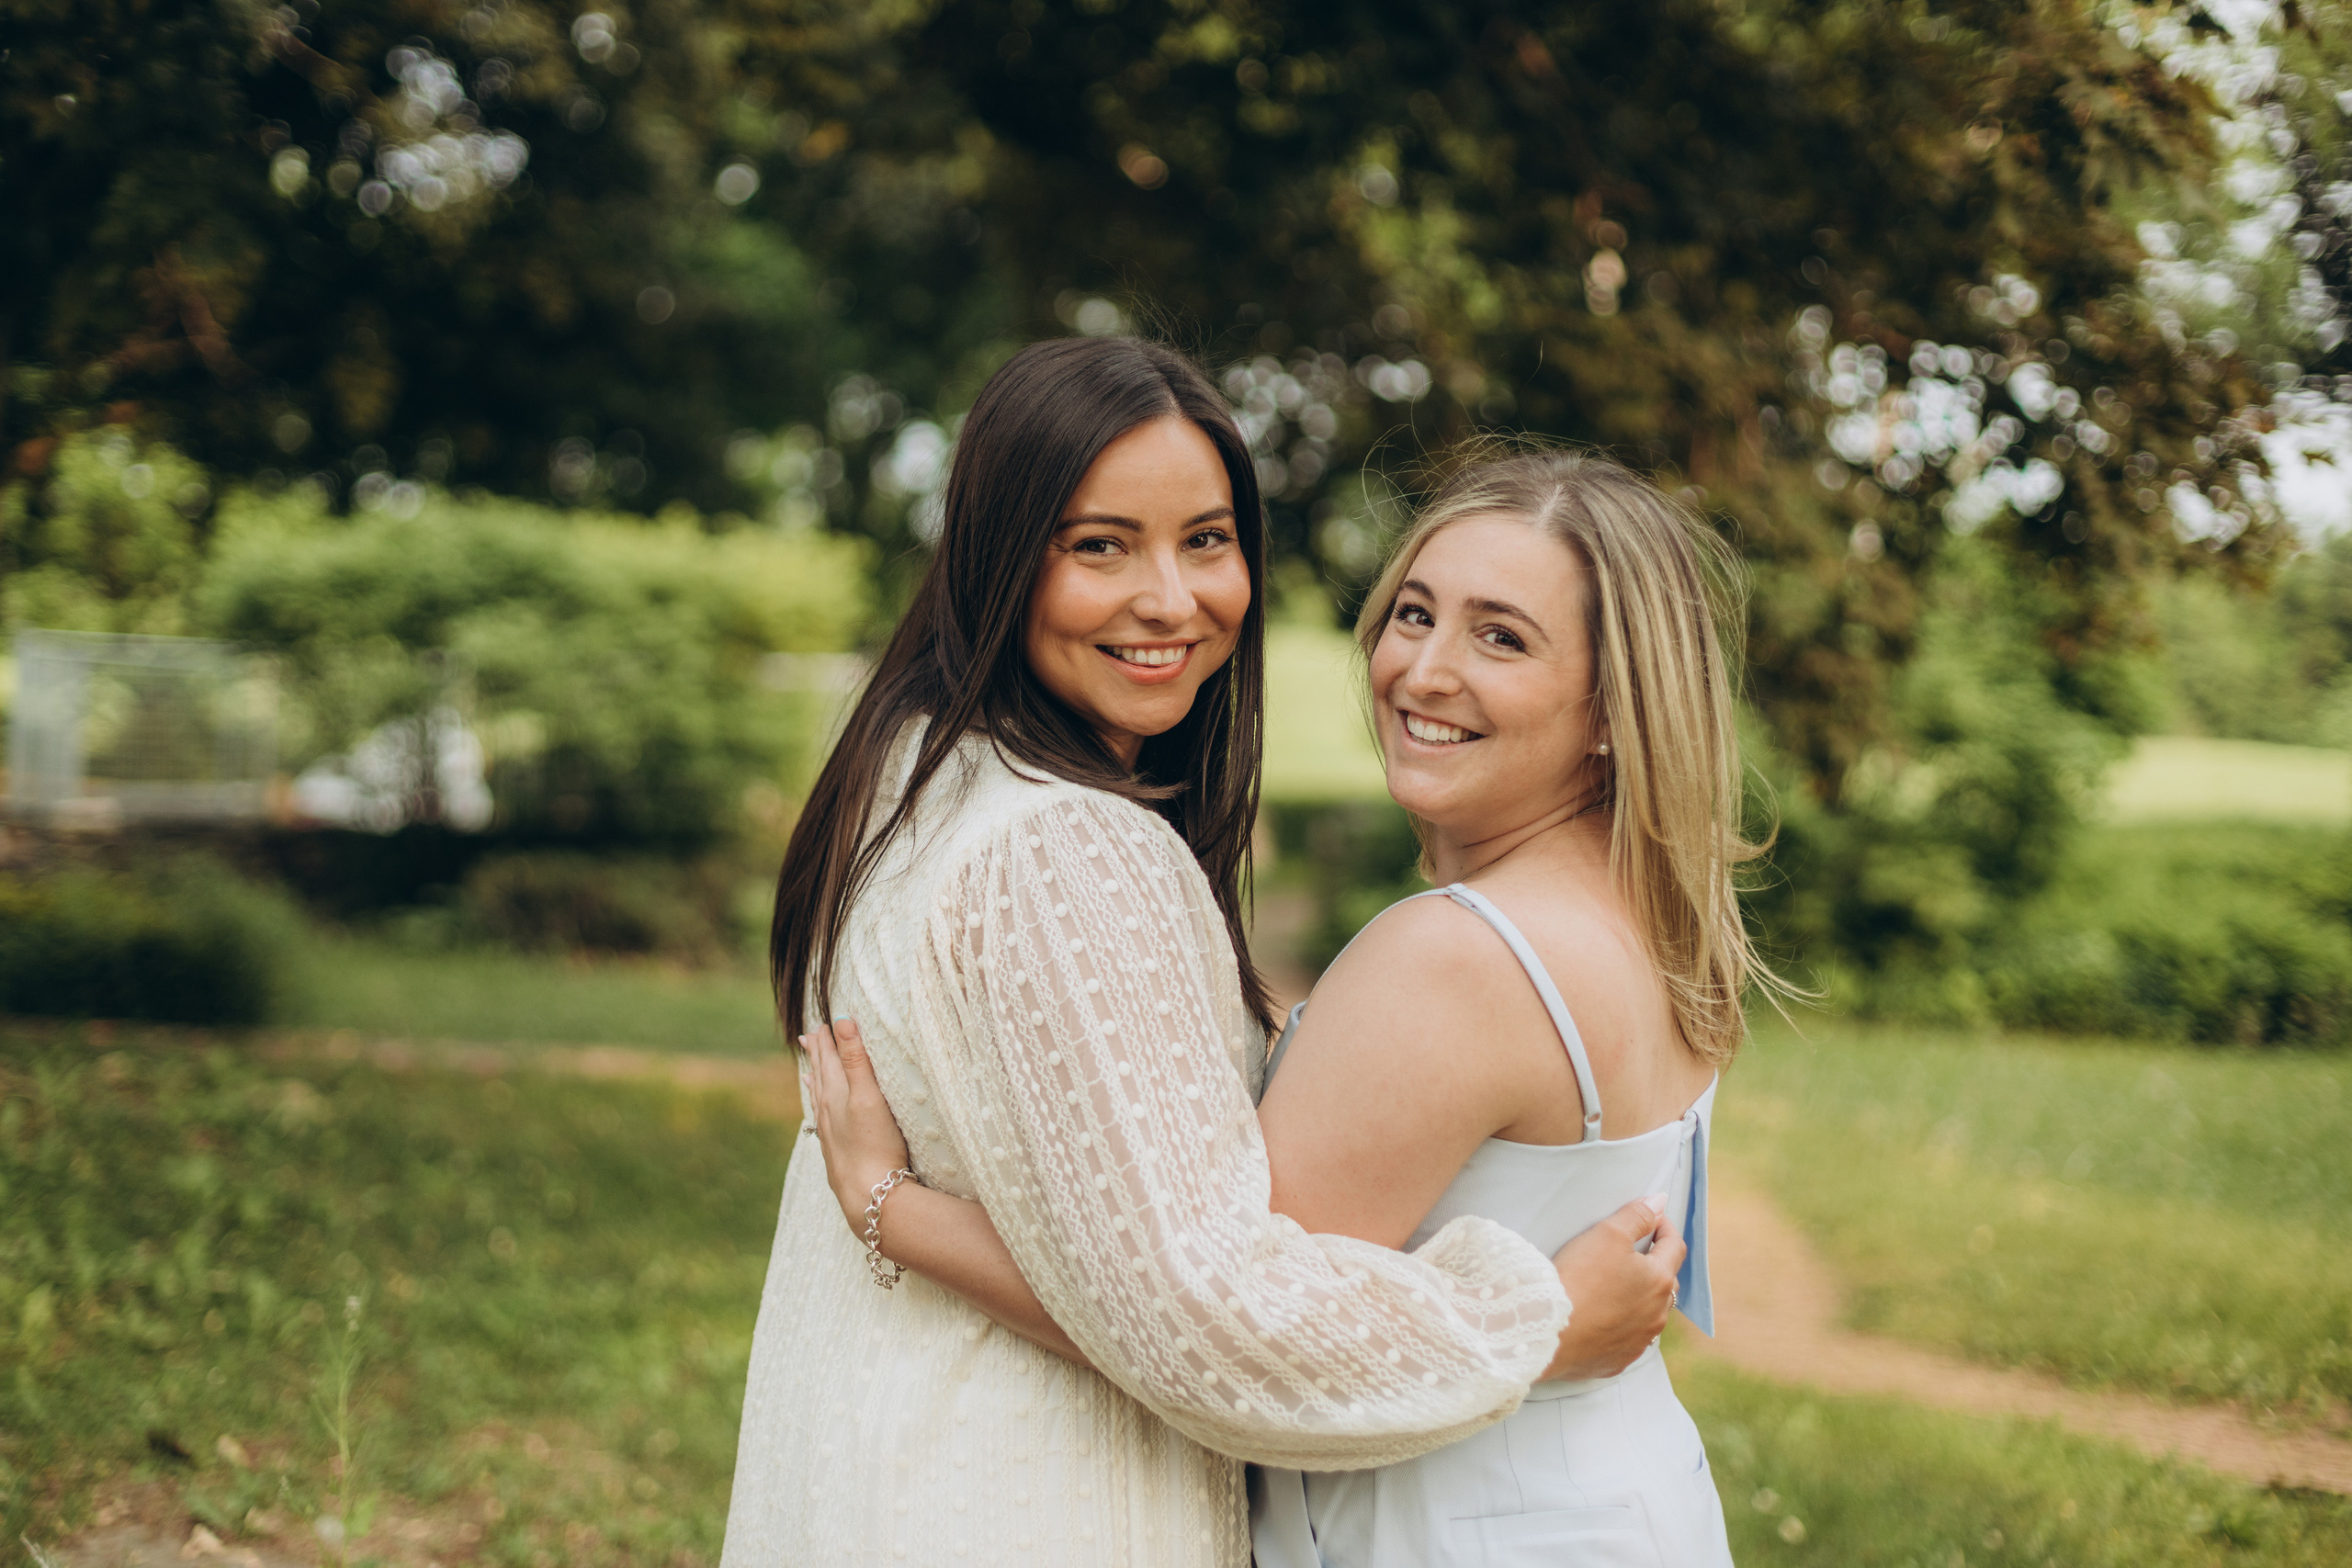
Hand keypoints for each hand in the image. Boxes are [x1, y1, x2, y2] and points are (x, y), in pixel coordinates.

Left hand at [801, 1019, 914, 1239]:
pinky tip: (821, 1113)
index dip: (827, 1039)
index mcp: (835, 1093)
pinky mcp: (838, 1151)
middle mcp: (828, 1111)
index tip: (822, 1023)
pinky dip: (820, 1109)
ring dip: (816, 1080)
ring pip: (819, 1099)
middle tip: (808, 1036)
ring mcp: (831, 1132)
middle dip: (817, 1055)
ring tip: (809, 1069)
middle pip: (820, 1075)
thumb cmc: (873, 1145)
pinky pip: (823, 1120)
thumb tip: (841, 1022)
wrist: (868, 1194)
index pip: (829, 1058)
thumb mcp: (868, 1095)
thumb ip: (855, 1059)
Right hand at [1541, 1195, 1686, 1381]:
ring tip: (1616, 1286)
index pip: (1674, 1246)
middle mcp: (1657, 1314)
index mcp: (1659, 1280)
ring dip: (1640, 1298)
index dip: (1664, 1227)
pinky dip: (1621, 1325)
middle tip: (1634, 1251)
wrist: (1547, 1332)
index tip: (1653, 1219)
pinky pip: (1628, 1339)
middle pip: (1666, 1282)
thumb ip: (1637, 1216)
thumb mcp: (1607, 1233)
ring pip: (1649, 1313)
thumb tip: (1660, 1202)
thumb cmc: (1579, 1278)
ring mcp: (1639, 1341)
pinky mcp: (1618, 1361)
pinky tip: (1601, 1318)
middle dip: (1655, 1263)